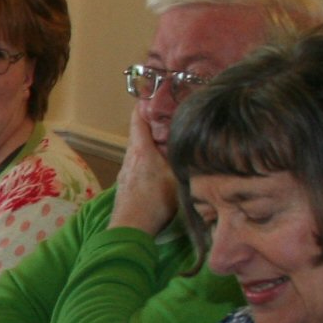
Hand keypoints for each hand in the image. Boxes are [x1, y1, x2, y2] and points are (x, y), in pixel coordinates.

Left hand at [106, 101, 180, 234]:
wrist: (130, 229)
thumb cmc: (154, 202)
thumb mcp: (176, 178)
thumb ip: (184, 159)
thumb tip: (197, 146)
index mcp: (141, 150)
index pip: (139, 118)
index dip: (146, 104)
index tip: (157, 94)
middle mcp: (130, 156)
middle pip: (139, 133)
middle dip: (153, 123)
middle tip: (171, 116)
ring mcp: (125, 171)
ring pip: (138, 149)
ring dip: (151, 142)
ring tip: (169, 139)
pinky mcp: (126, 183)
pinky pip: (137, 163)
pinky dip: (147, 157)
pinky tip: (159, 164)